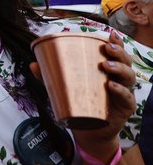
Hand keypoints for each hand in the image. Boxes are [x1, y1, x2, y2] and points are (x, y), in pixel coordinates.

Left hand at [37, 34, 137, 159]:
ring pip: (129, 76)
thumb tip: (33, 64)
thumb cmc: (79, 103)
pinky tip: (111, 86)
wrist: (87, 130)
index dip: (116, 42)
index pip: (115, 52)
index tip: (110, 34)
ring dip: (119, 69)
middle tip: (107, 48)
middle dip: (118, 52)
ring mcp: (123, 92)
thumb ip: (50, 76)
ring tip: (106, 66)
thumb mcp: (63, 87)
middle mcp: (118, 78)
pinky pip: (127, 97)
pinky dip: (121, 91)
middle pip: (125, 61)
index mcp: (106, 68)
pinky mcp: (125, 107)